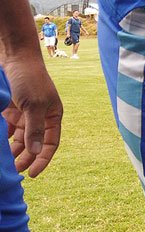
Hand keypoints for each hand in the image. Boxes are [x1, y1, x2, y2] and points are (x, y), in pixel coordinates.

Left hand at [3, 57, 62, 176]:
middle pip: (33, 143)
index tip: (32, 174)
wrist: (14, 57)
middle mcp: (40, 117)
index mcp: (52, 116)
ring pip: (19, 138)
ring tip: (3, 160)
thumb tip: (36, 153)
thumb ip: (34, 130)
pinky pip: (7, 129)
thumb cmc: (29, 79)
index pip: (50, 143)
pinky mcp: (10, 110)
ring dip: (12, 149)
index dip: (43, 159)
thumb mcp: (33, 106)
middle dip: (24, 157)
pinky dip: (3, 137)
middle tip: (13, 171)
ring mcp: (24, 113)